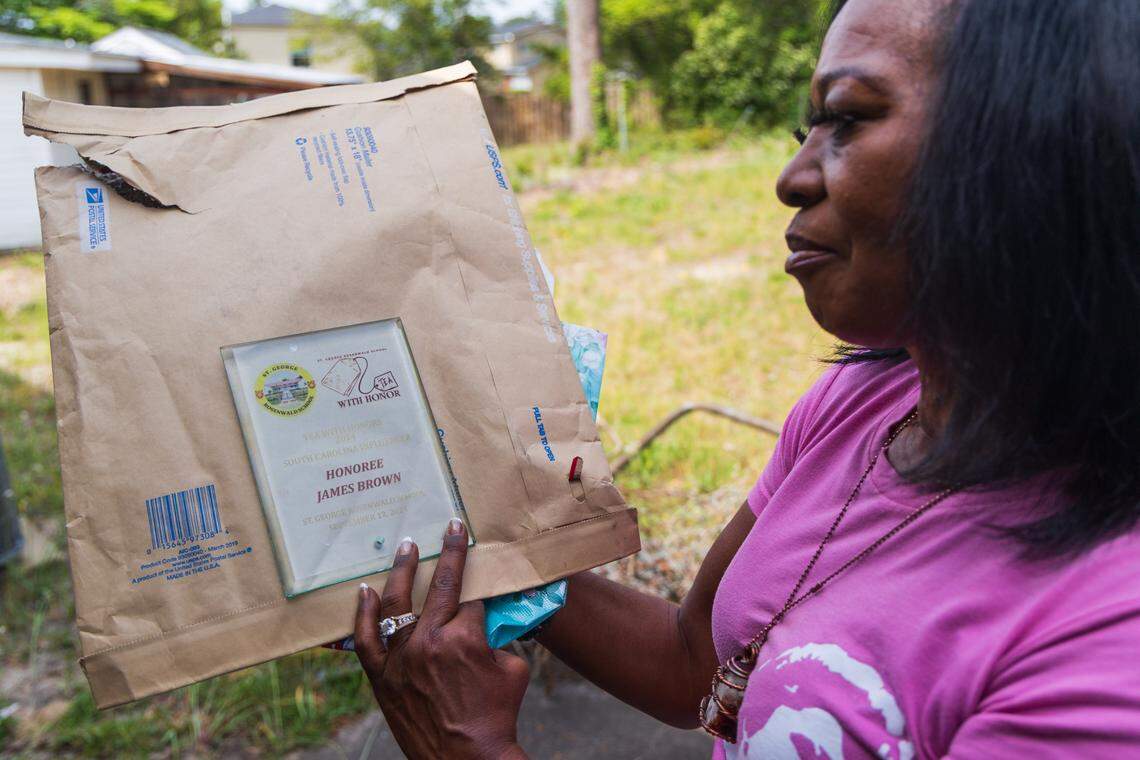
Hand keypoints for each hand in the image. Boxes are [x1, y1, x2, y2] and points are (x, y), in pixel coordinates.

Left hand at [354, 518, 530, 759]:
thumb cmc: (497, 716)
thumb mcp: (512, 668)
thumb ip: (497, 637)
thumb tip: (489, 618)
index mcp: (465, 637)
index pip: (471, 594)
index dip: (477, 574)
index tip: (474, 551)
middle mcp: (430, 641)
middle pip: (439, 586)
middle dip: (448, 552)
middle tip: (448, 528)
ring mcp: (402, 659)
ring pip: (397, 603)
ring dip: (403, 571)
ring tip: (407, 547)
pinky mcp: (383, 678)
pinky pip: (366, 640)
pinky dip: (363, 614)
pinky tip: (365, 591)